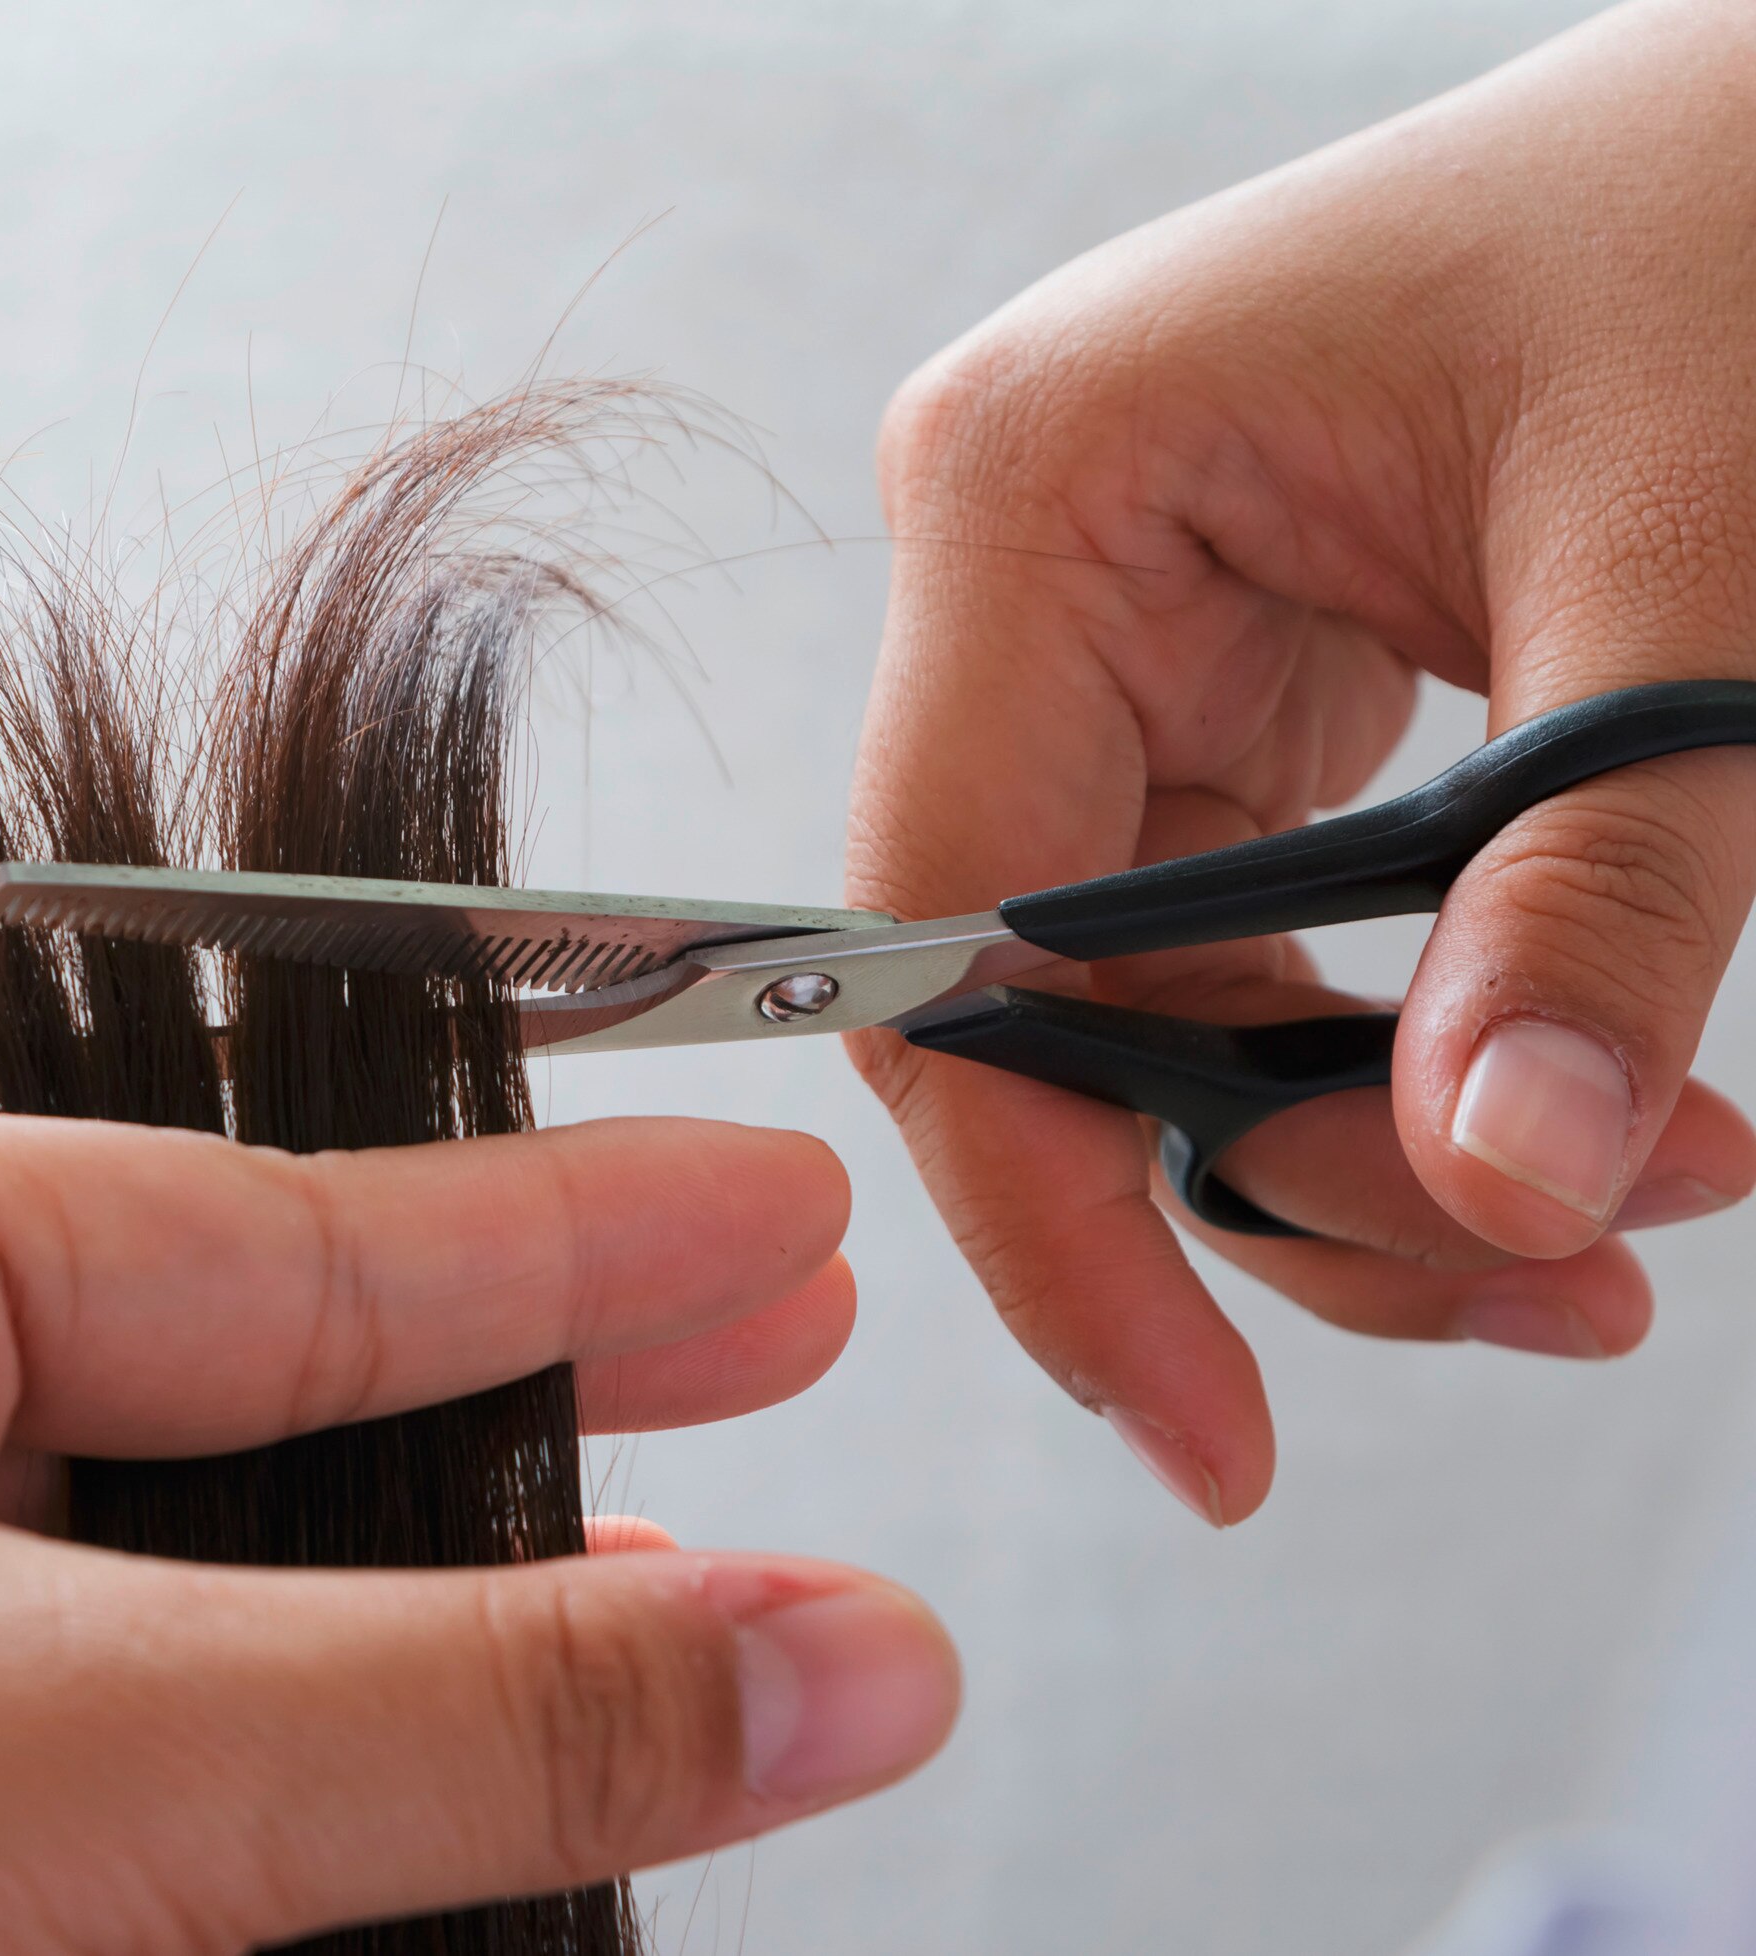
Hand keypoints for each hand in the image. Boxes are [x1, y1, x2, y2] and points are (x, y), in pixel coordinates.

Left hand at [0, 1077, 953, 1954]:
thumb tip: (840, 1661)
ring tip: (656, 1555)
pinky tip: (410, 1731)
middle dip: (506, 1370)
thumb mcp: (57, 1762)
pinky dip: (243, 1714)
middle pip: (214, 1347)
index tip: (775, 1213)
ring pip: (145, 1532)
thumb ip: (474, 1709)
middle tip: (770, 1323)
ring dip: (392, 1573)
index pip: (254, 1220)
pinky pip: (52, 1681)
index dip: (556, 1236)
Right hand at [849, 0, 1755, 1524]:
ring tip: (1643, 1205)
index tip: (1204, 1436)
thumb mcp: (1714, 593)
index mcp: (1043, 486)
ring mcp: (1109, 623)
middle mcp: (1025, 563)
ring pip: (1154, 1001)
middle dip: (1298, 1182)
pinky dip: (1397, 1047)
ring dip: (1372, 1140)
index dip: (1055, 1206)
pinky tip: (1576, 1109)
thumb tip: (1514, 1197)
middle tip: (1566, 1292)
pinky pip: (1243, 934)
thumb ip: (1598, 907)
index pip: (955, 934)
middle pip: (1056, 1000)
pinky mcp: (1211, 673)